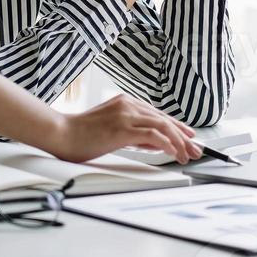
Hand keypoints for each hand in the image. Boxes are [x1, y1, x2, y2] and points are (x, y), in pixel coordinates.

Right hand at [51, 94, 201, 163]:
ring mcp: (125, 114)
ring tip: (187, 154)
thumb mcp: (113, 131)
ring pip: (163, 125)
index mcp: (125, 102)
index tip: (189, 136)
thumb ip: (134, 134)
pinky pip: (153, 135)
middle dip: (183, 135)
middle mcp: (128, 104)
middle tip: (195, 148)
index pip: (158, 114)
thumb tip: (156, 143)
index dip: (177, 126)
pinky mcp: (122, 128)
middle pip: (164, 118)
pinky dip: (168, 144)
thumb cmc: (81, 135)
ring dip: (179, 141)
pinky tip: (174, 153)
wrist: (61, 134)